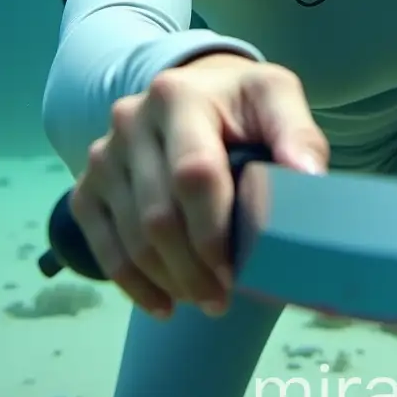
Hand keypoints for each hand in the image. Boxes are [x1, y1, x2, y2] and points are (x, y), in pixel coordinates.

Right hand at [68, 52, 328, 318]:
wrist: (195, 92)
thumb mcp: (276, 99)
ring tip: (205, 299)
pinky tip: (166, 304)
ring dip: (169, 281)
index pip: (193, 174)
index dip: (214, 231)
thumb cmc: (242, 105)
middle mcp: (130, 120)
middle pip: (158, 215)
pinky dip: (134, 284)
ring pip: (131, 238)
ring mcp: (104, 154)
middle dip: (193, 269)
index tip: (239, 271)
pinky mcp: (88, 184)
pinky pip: (102, 247)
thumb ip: (298, 133)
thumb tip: (308, 178)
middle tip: (225, 299)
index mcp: (178, 96)